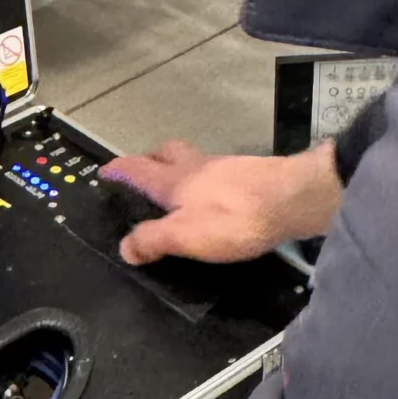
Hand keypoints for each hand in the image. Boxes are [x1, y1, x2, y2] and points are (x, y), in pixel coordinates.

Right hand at [100, 139, 339, 264]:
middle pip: (166, 152)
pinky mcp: (250, 175)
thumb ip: (153, 240)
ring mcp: (225, 167)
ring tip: (179, 189)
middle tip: (143, 170)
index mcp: (174, 180)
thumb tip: (124, 247)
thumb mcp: (185, 236)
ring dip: (180, 170)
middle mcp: (196, 166)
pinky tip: (216, 198)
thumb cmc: (233, 218)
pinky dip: (207, 182)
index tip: (104, 171)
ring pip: (194, 161)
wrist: (293, 199)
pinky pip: (218, 173)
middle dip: (150, 158)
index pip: (137, 169)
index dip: (118, 170)